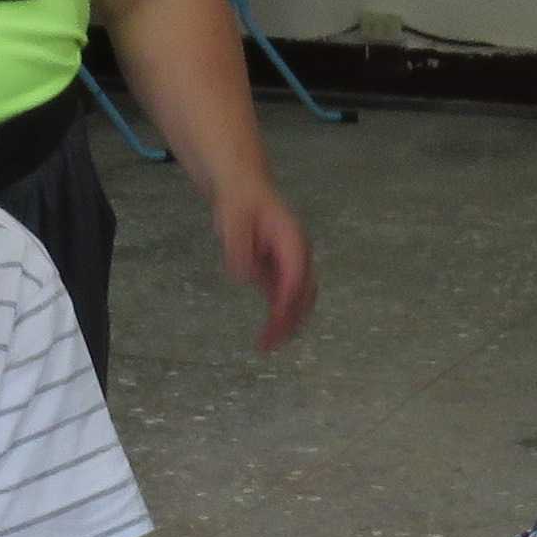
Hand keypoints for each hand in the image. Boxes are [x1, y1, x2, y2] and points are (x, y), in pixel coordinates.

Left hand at [216, 181, 318, 352]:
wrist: (243, 190)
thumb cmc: (240, 202)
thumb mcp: (233, 220)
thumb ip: (238, 249)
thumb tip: (243, 276)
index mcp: (291, 239)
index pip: (295, 274)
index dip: (288, 298)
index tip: (276, 319)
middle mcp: (297, 255)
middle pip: (303, 292)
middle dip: (290, 319)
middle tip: (270, 342)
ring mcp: (290, 265)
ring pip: (297, 301)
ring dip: (286, 324)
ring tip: (266, 346)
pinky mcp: (279, 273)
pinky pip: (283, 300)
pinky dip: (278, 318)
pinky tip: (266, 336)